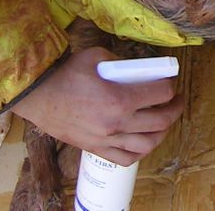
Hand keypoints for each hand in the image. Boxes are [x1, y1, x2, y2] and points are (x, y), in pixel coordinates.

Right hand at [11, 47, 184, 165]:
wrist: (38, 96)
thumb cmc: (66, 74)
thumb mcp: (97, 56)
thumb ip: (122, 63)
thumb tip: (138, 69)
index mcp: (119, 98)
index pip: (161, 93)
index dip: (171, 84)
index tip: (171, 81)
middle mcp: (117, 123)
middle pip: (162, 120)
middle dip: (175, 108)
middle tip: (176, 100)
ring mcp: (108, 139)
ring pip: (149, 143)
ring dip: (163, 131)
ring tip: (164, 120)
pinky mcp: (97, 149)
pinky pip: (127, 158)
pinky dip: (142, 151)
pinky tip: (144, 140)